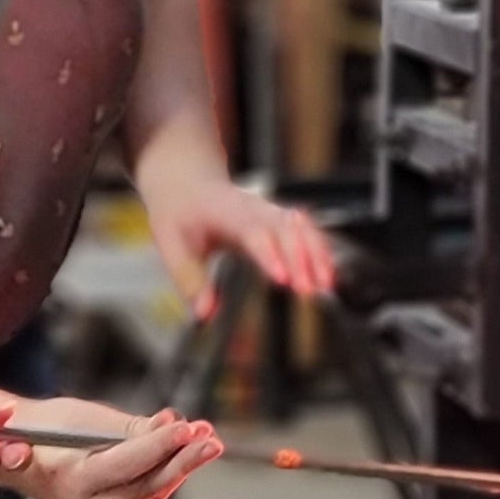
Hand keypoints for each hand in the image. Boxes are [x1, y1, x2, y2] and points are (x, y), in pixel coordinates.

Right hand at [0, 397, 221, 498]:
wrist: (13, 454)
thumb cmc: (42, 429)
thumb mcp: (79, 417)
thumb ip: (127, 427)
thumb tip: (171, 425)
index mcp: (68, 477)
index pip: (125, 462)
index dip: (159, 444)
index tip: (187, 427)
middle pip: (145, 485)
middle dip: (182, 460)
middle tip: (210, 439)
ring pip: (150, 495)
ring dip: (180, 468)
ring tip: (206, 443)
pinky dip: (166, 478)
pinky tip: (184, 457)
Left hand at [147, 177, 334, 316]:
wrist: (188, 184)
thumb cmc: (180, 213)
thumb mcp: (172, 244)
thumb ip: (189, 279)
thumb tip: (204, 314)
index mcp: (227, 213)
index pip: (253, 232)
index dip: (270, 254)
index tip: (282, 279)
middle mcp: (255, 209)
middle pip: (285, 229)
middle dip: (301, 259)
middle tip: (308, 290)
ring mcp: (271, 212)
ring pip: (303, 228)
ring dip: (316, 255)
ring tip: (325, 285)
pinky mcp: (280, 219)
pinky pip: (307, 231)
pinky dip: (320, 250)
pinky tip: (327, 274)